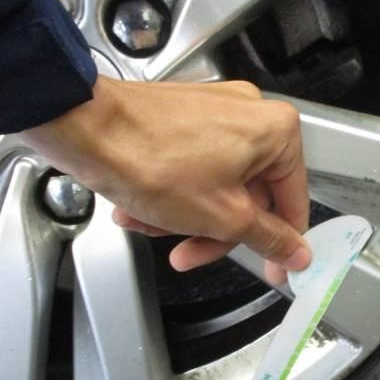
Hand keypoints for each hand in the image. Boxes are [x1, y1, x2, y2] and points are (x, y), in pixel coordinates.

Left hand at [24, 76, 310, 275]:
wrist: (84, 127)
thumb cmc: (150, 158)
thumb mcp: (223, 217)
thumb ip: (268, 238)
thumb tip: (295, 251)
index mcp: (275, 131)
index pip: (292, 201)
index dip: (280, 243)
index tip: (273, 267)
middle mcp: (249, 114)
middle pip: (250, 195)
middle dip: (216, 230)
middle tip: (193, 253)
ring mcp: (215, 112)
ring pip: (218, 184)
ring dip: (189, 216)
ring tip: (156, 228)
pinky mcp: (184, 116)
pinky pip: (195, 167)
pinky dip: (176, 193)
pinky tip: (145, 209)